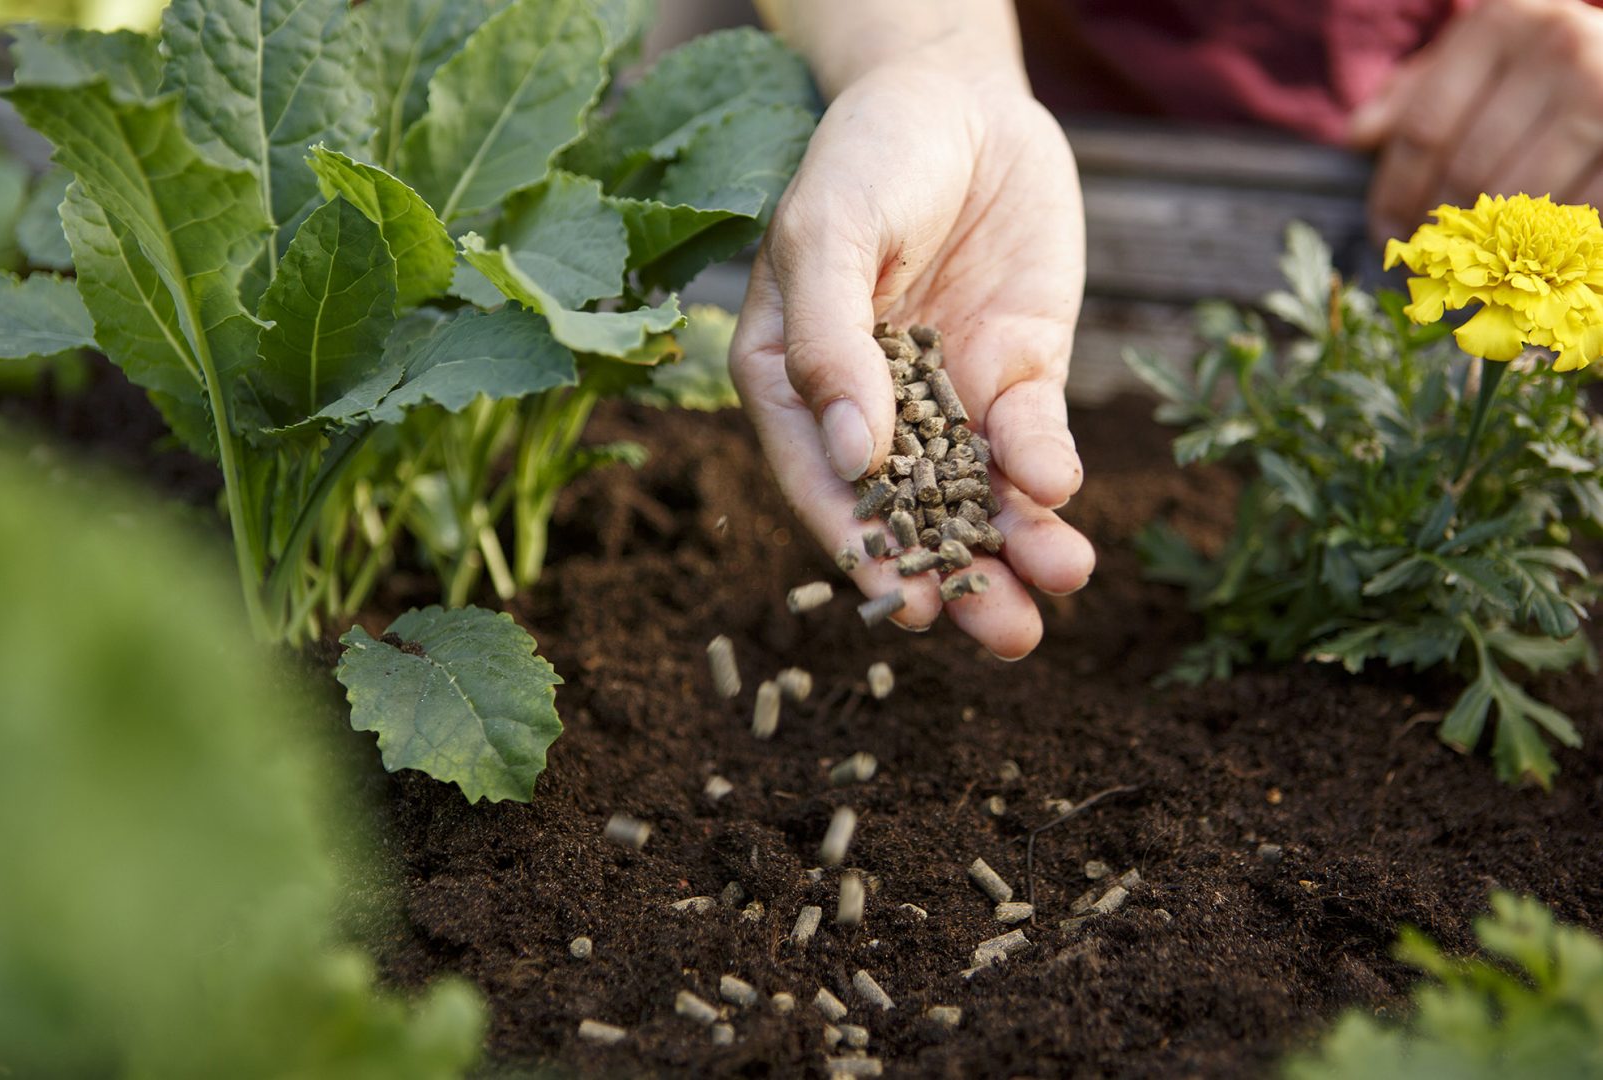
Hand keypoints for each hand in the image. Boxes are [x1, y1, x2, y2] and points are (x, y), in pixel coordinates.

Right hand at [729, 62, 1094, 659]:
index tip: (908, 604)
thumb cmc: (866, 155)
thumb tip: (856, 457)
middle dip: (961, 576)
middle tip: (1006, 635)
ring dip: (1018, 544)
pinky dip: (1046, 467)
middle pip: (911, 512)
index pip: (824, 483)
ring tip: (1057, 586)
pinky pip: (1031, 436)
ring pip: (980, 493)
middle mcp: (872, 408)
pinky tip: (1059, 492)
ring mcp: (948, 395)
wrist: (957, 94)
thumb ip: (828, 340)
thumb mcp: (828, 233)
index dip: (864, 547)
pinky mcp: (1017, 372)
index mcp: (797, 385)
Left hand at [1349, 0, 1602, 243]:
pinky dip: (1546, 243)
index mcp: (1500, 26)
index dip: (1394, 194)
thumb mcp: (1477, 57)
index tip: (1385, 234)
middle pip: (1466, 169)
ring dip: (1486, 245)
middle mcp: (1556, 48)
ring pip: (1518, 196)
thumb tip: (1360, 136)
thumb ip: (1415, 94)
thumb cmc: (1541, 63)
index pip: (1422, 129)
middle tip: (1426, 259)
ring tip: (1468, 265)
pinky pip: (1579, 208)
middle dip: (1437, 227)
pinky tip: (1526, 258)